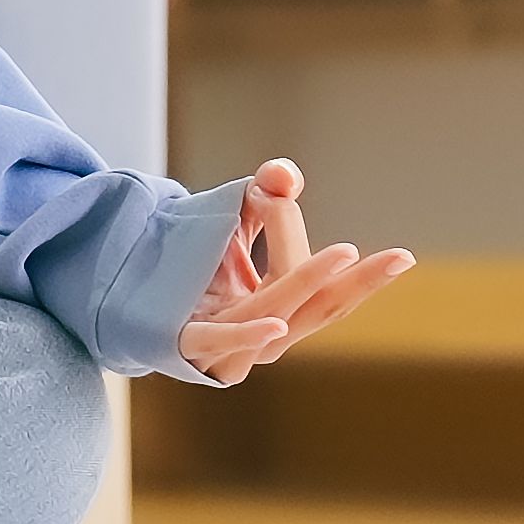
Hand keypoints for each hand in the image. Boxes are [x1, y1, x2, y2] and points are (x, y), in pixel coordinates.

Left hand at [177, 156, 411, 382]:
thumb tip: (283, 176)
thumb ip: (266, 196)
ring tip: (345, 254)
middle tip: (401, 258)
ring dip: (307, 284)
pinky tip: (276, 322)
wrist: (122, 293)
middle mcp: (263, 336)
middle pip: (318, 310)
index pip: (319, 285)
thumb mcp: (233, 217)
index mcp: (281, 311)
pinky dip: (247, 335)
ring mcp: (229, 347)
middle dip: (360, 283)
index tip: (351, 230)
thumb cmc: (189, 262)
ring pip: (276, 315)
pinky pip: (220, 341)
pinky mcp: (188, 344)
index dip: (338, 259)